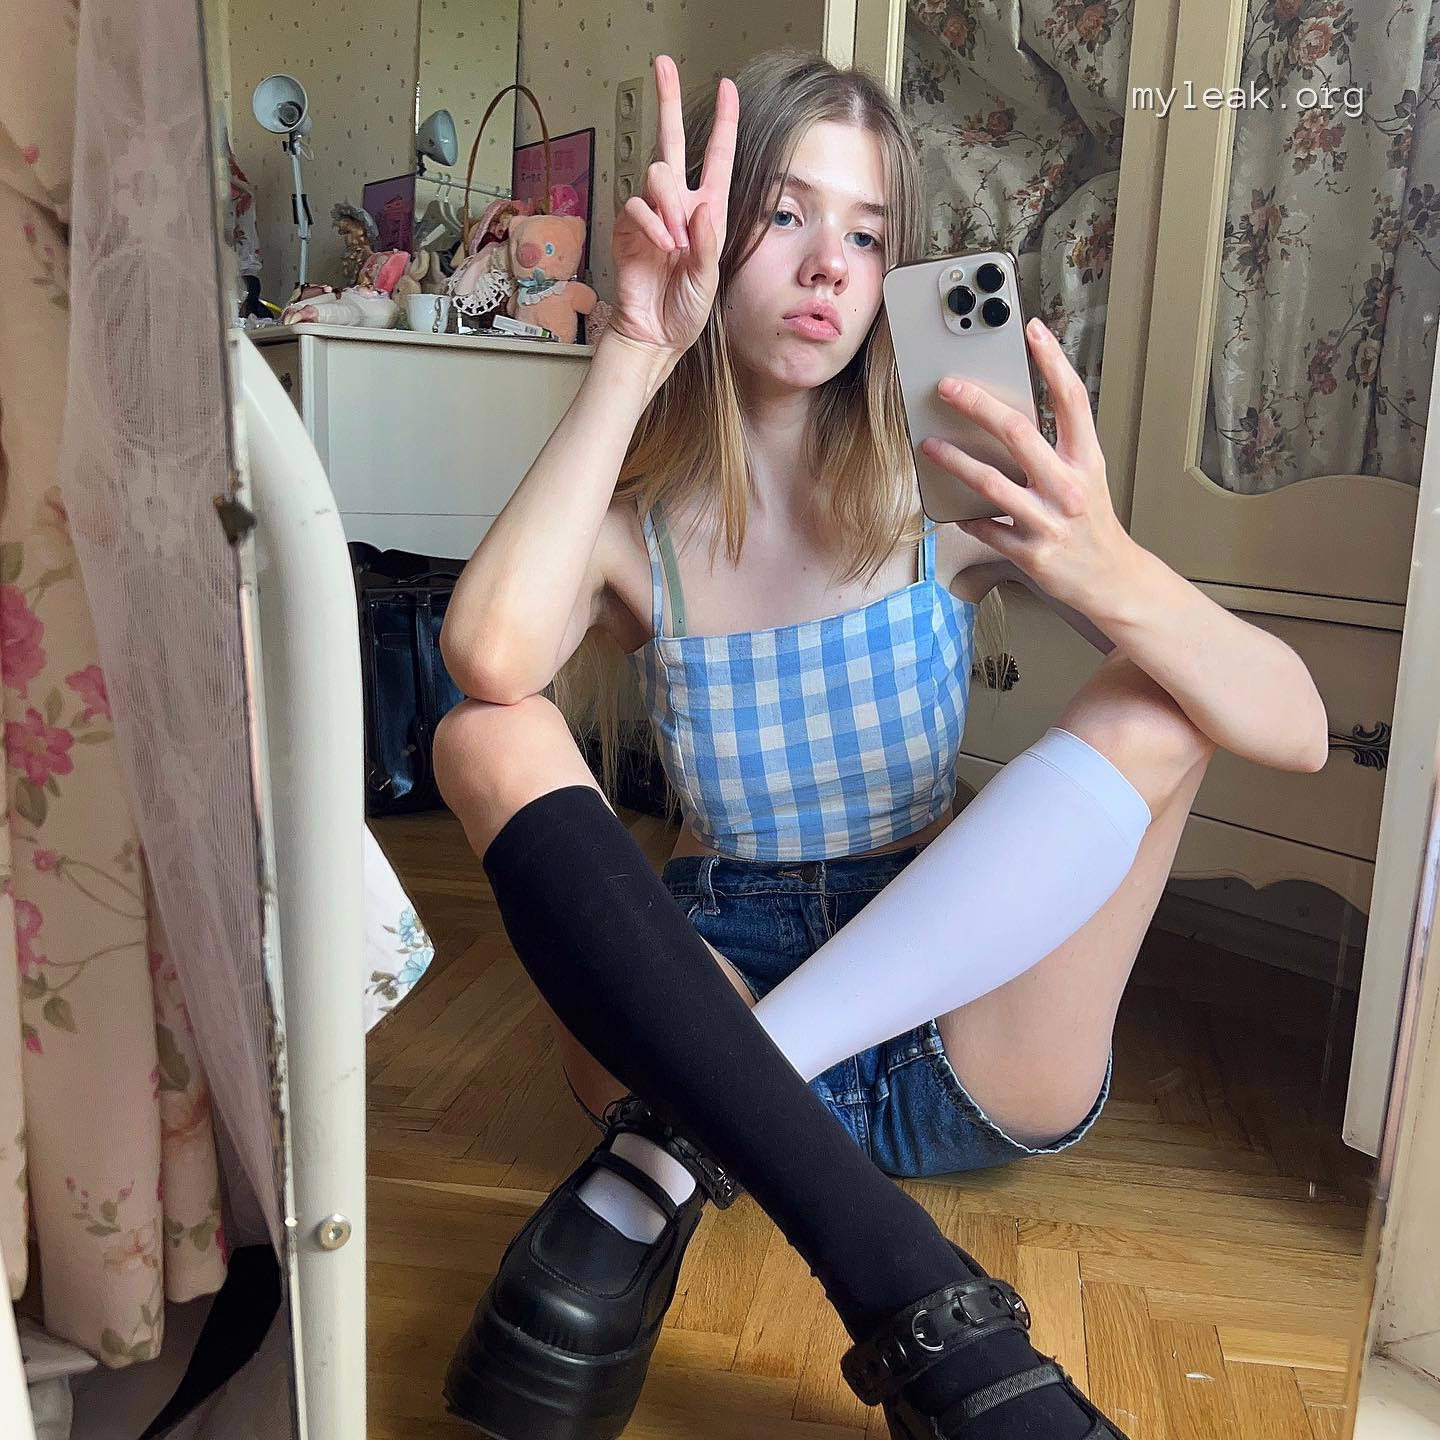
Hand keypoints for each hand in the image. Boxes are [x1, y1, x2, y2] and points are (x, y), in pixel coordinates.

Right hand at [605, 55, 736, 363]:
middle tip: (663, 65)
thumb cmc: (685, 309)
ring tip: (677, 243)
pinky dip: (651, 224)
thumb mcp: (709, 276)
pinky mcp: (627, 228)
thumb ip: (707, 241)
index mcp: (707, 211)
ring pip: (656, 176)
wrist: (655, 333)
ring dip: (669, 206)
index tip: (726, 87)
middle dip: (668, 101)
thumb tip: (700, 207)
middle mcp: (678, 205)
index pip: (716, 156)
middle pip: (670, 141)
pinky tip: (662, 246)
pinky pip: (636, 207)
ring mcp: (651, 214)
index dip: (723, 122)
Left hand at [920, 317, 1135, 611]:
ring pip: (991, 482)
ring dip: (954, 461)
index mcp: (1087, 460)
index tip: (1031, 330)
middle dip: (977, 405)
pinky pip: (987, 529)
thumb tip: (1008, 417)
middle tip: (948, 387)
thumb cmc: (1092, 524)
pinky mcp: (1031, 552)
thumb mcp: (1088, 478)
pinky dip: (967, 518)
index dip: (1052, 361)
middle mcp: (1069, 486)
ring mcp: (1049, 521)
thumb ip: (1057, 449)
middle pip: (1017, 433)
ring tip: (930, 445)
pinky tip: (953, 510)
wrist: (1112, 580)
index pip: (1072, 400)